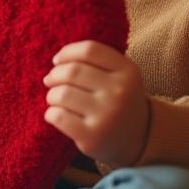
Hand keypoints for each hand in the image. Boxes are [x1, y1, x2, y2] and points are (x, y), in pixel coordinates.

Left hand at [43, 41, 149, 165]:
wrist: (137, 139)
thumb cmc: (118, 100)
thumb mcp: (119, 75)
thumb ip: (93, 60)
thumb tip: (57, 61)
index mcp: (128, 71)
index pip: (89, 50)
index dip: (67, 53)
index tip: (57, 61)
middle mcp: (120, 92)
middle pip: (72, 71)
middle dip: (54, 75)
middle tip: (51, 81)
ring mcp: (107, 115)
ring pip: (61, 94)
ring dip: (52, 95)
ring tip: (56, 99)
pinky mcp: (92, 137)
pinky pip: (58, 116)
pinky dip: (50, 113)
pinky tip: (57, 115)